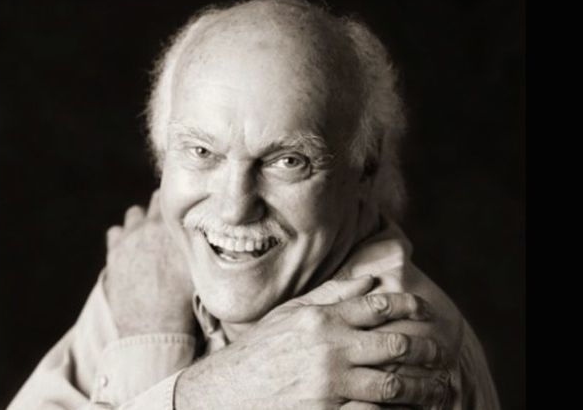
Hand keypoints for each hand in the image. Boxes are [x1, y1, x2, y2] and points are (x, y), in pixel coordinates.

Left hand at [103, 190, 195, 336]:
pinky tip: (131, 249)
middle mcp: (149, 226)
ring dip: (141, 221)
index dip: (180, 204)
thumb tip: (212, 231)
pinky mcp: (113, 253)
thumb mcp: (201, 268)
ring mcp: (128, 238)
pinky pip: (115, 231)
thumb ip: (203, 244)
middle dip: (162, 209)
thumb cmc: (183, 300)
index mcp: (172, 227)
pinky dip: (122, 237)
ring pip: (133, 214)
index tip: (184, 209)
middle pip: (154, 201)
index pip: (175, 199)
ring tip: (149, 236)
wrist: (154, 326)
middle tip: (169, 223)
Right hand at [175, 276, 448, 408]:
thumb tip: (369, 281)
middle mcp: (329, 347)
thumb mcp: (290, 313)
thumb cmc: (260, 349)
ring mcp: (330, 383)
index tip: (426, 310)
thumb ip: (331, 296)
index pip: (377, 305)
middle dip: (426, 347)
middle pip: (394, 343)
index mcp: (321, 318)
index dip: (408, 305)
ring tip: (440, 387)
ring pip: (394, 383)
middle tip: (442, 352)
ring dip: (424, 385)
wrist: (229, 391)